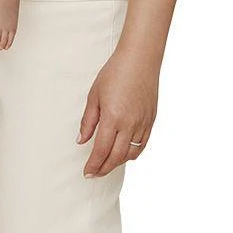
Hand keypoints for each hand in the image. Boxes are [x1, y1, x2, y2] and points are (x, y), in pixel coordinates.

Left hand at [77, 47, 159, 177]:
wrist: (140, 59)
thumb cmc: (115, 73)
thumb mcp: (94, 95)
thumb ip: (88, 121)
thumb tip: (81, 140)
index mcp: (113, 118)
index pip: (101, 150)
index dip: (94, 165)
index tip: (87, 172)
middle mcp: (130, 124)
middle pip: (117, 157)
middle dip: (104, 168)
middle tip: (94, 173)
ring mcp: (143, 123)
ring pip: (131, 154)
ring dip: (118, 162)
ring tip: (107, 163)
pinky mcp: (151, 120)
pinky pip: (142, 144)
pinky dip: (133, 153)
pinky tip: (124, 153)